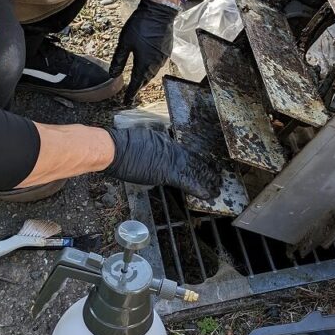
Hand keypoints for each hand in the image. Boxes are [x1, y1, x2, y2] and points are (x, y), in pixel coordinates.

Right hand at [104, 128, 221, 199]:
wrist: (116, 149)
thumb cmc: (122, 144)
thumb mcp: (143, 139)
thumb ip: (154, 144)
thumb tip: (156, 148)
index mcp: (166, 143)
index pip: (187, 153)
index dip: (199, 160)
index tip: (208, 164)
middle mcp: (171, 151)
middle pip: (194, 161)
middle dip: (207, 170)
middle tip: (218, 177)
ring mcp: (170, 161)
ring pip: (194, 171)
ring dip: (207, 180)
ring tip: (218, 188)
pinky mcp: (166, 173)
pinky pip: (187, 181)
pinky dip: (198, 188)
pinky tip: (208, 195)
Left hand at [109, 0, 178, 104]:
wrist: (160, 12)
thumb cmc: (141, 26)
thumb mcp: (124, 42)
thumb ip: (118, 60)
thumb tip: (112, 74)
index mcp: (144, 64)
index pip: (136, 83)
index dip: (130, 93)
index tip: (126, 101)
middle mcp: (155, 64)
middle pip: (145, 80)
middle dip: (138, 86)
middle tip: (132, 92)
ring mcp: (163, 57)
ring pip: (152, 73)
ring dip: (145, 78)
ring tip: (138, 80)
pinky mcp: (166, 50)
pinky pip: (158, 64)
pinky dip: (151, 68)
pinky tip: (147, 65)